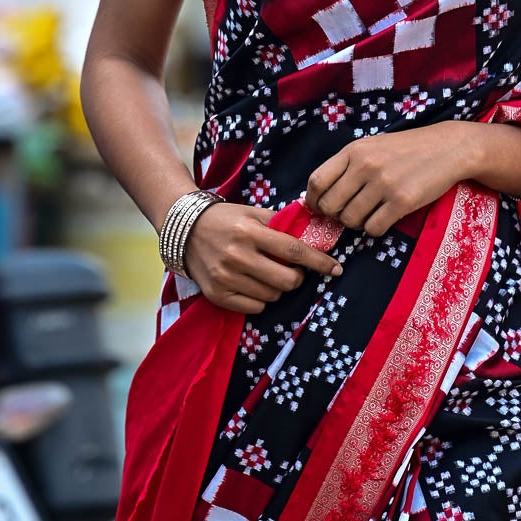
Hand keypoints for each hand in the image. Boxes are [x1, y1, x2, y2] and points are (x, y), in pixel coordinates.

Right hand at [182, 201, 342, 313]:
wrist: (184, 230)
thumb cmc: (225, 219)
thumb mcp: (252, 212)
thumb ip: (281, 222)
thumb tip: (315, 231)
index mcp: (250, 232)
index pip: (294, 251)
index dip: (319, 262)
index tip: (336, 268)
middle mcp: (238, 256)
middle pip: (287, 280)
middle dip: (297, 277)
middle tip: (292, 270)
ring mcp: (226, 278)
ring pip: (272, 296)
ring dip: (278, 288)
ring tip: (267, 274)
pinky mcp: (217, 295)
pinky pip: (255, 307)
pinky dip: (261, 299)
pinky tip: (253, 284)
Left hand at [302, 124, 488, 238]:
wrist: (447, 148)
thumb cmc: (406, 149)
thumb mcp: (372, 146)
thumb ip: (347, 166)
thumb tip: (318, 194)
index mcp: (354, 150)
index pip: (316, 181)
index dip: (312, 200)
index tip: (317, 208)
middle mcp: (365, 166)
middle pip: (330, 205)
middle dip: (335, 216)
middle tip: (348, 213)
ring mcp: (383, 184)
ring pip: (350, 220)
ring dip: (357, 223)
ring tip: (370, 213)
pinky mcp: (402, 201)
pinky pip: (373, 229)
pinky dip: (375, 229)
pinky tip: (384, 218)